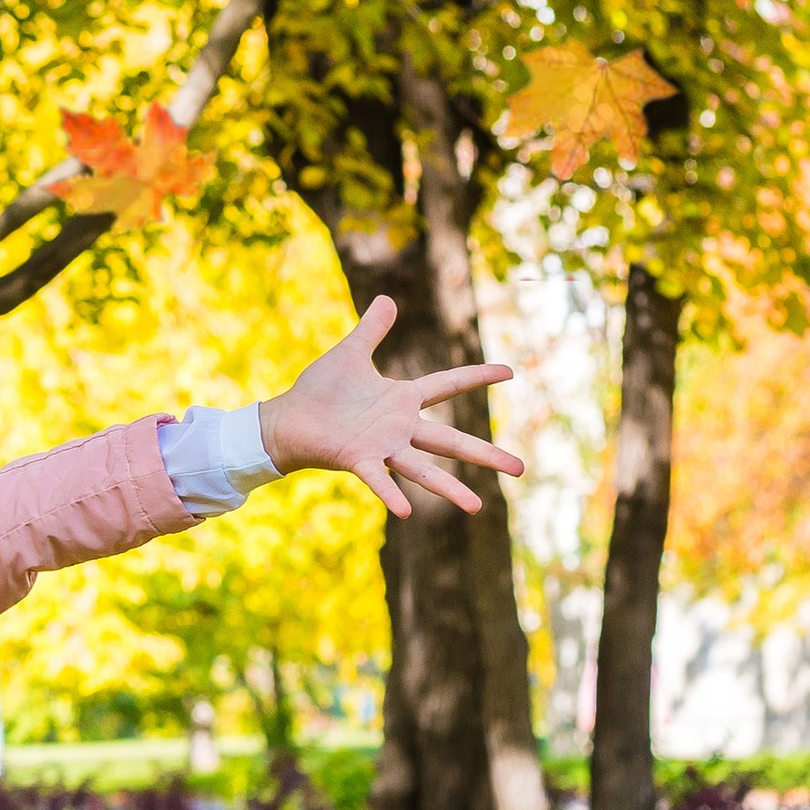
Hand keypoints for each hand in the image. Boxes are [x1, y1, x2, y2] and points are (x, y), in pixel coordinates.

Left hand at [257, 296, 521, 519]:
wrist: (288, 418)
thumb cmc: (319, 390)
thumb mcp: (350, 353)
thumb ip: (371, 329)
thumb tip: (387, 298)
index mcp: (402, 399)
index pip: (449, 385)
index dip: (477, 377)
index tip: (509, 372)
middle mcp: (399, 427)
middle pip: (451, 441)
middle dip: (486, 455)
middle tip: (521, 469)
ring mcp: (381, 446)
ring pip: (423, 468)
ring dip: (450, 487)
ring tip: (477, 506)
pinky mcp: (357, 459)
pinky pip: (378, 479)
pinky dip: (391, 494)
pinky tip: (407, 511)